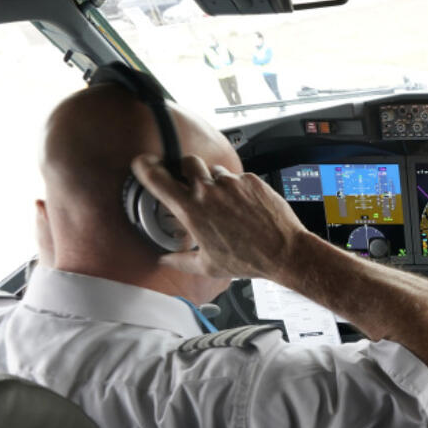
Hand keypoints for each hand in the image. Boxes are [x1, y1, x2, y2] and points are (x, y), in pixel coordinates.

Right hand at [130, 154, 312, 278]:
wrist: (284, 252)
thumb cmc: (249, 259)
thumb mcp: (208, 266)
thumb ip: (181, 261)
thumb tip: (166, 260)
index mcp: (192, 210)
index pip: (157, 178)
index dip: (145, 167)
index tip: (143, 164)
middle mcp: (209, 191)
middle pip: (187, 161)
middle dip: (186, 170)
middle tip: (191, 184)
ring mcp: (232, 183)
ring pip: (215, 171)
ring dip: (215, 182)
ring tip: (224, 203)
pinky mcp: (252, 180)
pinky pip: (238, 178)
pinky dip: (237, 188)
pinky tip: (244, 207)